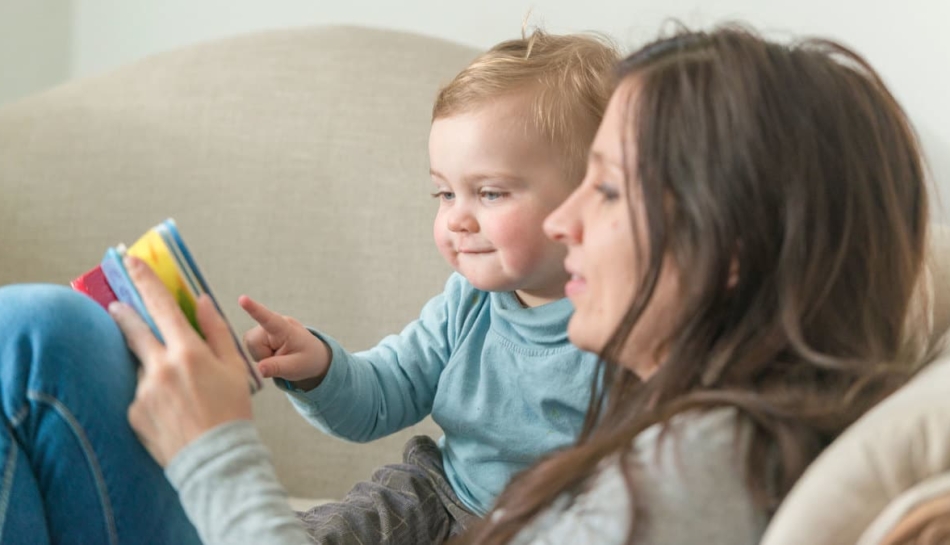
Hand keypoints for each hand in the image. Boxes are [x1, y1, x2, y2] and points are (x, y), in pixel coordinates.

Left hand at [110, 256, 252, 466]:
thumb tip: (201, 302)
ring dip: (154, 369)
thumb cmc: (232, 411)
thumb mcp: (235, 367)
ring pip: (142, 366)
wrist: (216, 460)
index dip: (145, 280)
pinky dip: (153, 396)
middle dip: (123, 313)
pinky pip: (140, 394)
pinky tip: (172, 412)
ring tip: (179, 393)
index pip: (161, 306)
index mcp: (189, 352)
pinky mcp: (132, 413)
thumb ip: (216, 331)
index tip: (131, 260)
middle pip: (133, 329)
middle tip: (115, 304)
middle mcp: (161, 367)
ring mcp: (143, 391)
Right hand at [239, 295, 330, 390]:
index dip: (254, 309)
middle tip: (279, 359)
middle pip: (252, 341)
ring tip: (277, 356)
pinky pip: (249, 348)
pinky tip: (271, 355)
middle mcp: (272, 325)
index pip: (268, 318)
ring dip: (260, 356)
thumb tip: (259, 370)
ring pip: (249, 346)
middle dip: (262, 355)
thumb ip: (277, 368)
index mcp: (285, 329)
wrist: (311, 356)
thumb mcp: (296, 367)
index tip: (243, 299)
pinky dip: (259, 355)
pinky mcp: (257, 335)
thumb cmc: (306, 359)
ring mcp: (264, 329)